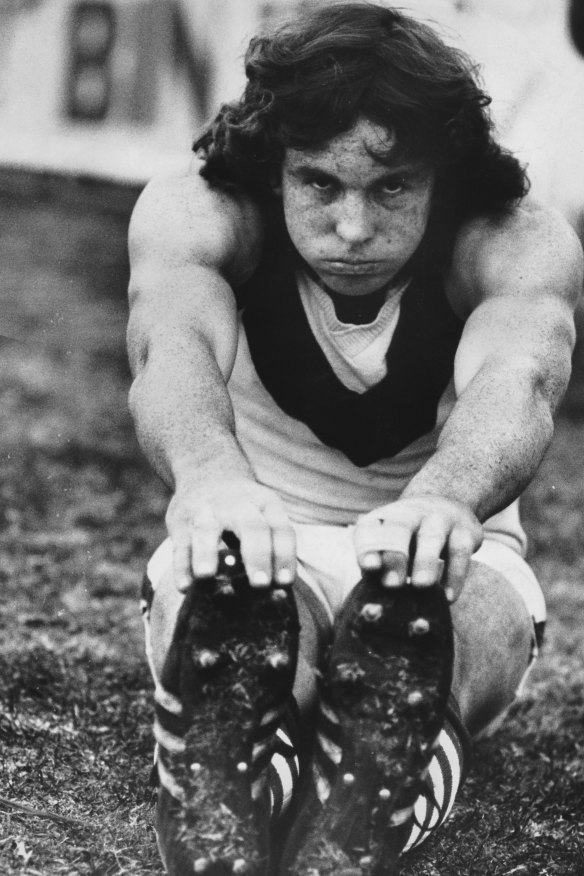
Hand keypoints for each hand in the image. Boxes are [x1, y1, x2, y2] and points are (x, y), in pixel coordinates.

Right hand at [165, 475, 295, 591]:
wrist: (207, 471)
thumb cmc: (243, 509)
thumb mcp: (262, 513)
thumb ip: (270, 547)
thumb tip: (277, 593)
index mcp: (266, 504)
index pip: (280, 530)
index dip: (284, 556)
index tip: (284, 582)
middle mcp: (238, 505)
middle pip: (251, 527)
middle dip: (257, 556)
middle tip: (260, 585)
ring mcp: (206, 510)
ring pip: (207, 530)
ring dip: (207, 554)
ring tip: (207, 576)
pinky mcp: (180, 520)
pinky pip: (181, 545)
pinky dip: (182, 566)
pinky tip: (185, 586)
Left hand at [353, 495, 482, 601]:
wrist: (448, 505)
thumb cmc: (409, 539)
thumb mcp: (391, 548)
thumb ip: (381, 572)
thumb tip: (373, 607)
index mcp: (383, 519)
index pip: (369, 529)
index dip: (368, 548)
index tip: (370, 568)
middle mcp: (409, 513)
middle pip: (399, 528)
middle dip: (396, 556)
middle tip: (393, 584)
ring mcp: (438, 519)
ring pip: (432, 537)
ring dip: (425, 561)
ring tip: (421, 585)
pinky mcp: (465, 531)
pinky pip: (460, 552)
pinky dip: (455, 575)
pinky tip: (448, 597)